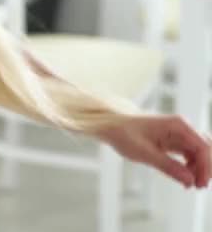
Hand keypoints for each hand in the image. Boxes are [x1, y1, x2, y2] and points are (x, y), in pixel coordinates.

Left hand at [95, 115, 210, 188]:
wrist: (110, 126)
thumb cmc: (124, 134)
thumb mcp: (144, 153)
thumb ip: (168, 166)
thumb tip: (190, 180)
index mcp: (177, 125)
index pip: (203, 147)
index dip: (205, 167)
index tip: (198, 184)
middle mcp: (181, 127)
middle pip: (205, 149)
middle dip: (204, 168)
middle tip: (197, 187)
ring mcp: (177, 134)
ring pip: (198, 153)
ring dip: (197, 168)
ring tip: (189, 185)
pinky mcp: (172, 141)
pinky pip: (188, 154)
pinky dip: (188, 166)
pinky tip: (183, 178)